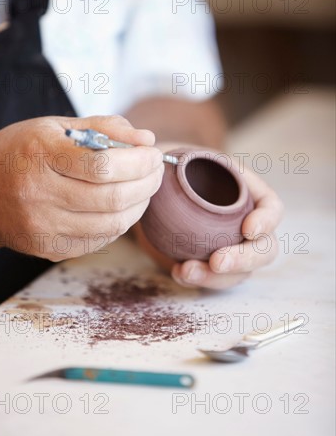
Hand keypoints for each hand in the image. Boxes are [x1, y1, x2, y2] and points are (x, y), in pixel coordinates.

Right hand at [0, 115, 163, 260]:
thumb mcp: (55, 127)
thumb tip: (146, 139)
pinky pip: (100, 240)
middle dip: (147, 184)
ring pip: (111, 224)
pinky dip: (120, 223)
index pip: (101, 165)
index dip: (138, 162)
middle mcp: (38, 193)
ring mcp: (42, 226)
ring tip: (145, 189)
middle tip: (156, 172)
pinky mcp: (48, 248)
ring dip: (139, 206)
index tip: (153, 154)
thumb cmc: (21, 153)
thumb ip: (103, 128)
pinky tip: (122, 207)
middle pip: (111, 198)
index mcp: (40, 154)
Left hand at [135, 164, 282, 290]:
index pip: (272, 208)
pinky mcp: (213, 265)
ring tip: (186, 271)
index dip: (266, 221)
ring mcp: (233, 248)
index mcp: (251, 193)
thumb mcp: (184, 156)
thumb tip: (163, 162)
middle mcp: (249, 225)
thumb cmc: (179, 167)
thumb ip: (182, 163)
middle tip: (217, 262)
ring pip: (239, 273)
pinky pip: (213, 280)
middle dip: (243, 260)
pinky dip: (198, 280)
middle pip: (264, 250)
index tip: (247, 229)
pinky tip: (178, 272)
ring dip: (215, 278)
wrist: (163, 188)